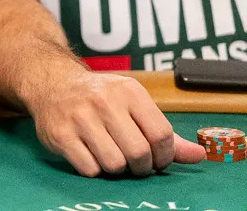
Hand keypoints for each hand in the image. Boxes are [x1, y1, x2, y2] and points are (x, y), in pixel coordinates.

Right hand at [22, 69, 205, 176]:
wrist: (52, 82)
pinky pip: (89, 169)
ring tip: (111, 156)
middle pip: (138, 153)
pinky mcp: (60, 134)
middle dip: (141, 166)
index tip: (156, 157)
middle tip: (134, 162)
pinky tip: (91, 154)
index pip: (162, 135)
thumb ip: (164, 132)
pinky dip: (94, 169)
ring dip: (117, 168)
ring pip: (114, 164)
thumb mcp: (133, 104)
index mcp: (129, 91)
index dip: (164, 156)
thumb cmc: (100, 97)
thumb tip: (198, 155)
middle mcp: (103, 101)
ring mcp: (79, 117)